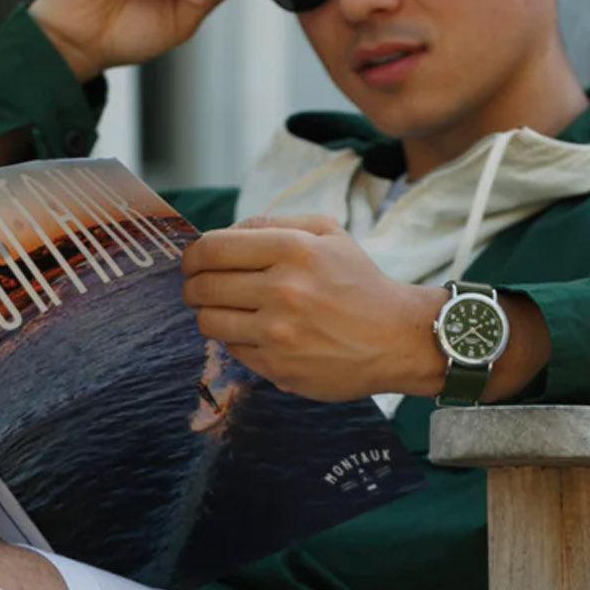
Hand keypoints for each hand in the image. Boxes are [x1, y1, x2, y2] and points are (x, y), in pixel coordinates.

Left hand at [181, 215, 448, 401]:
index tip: (193, 261)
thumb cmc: (360, 283)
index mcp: (293, 250)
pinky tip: (257, 333)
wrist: (396, 338)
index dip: (193, 255)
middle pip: (203, 286)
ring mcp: (278, 333)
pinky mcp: (278, 366)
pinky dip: (236, 339)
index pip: (212, 248)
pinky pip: (232, 349)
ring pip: (209, 321)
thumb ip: (273, 223)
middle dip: (193, 285)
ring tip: (226, 310)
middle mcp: (283, 290)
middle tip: (199, 287)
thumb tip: (224, 234)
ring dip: (209, 313)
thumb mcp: (328, 233)